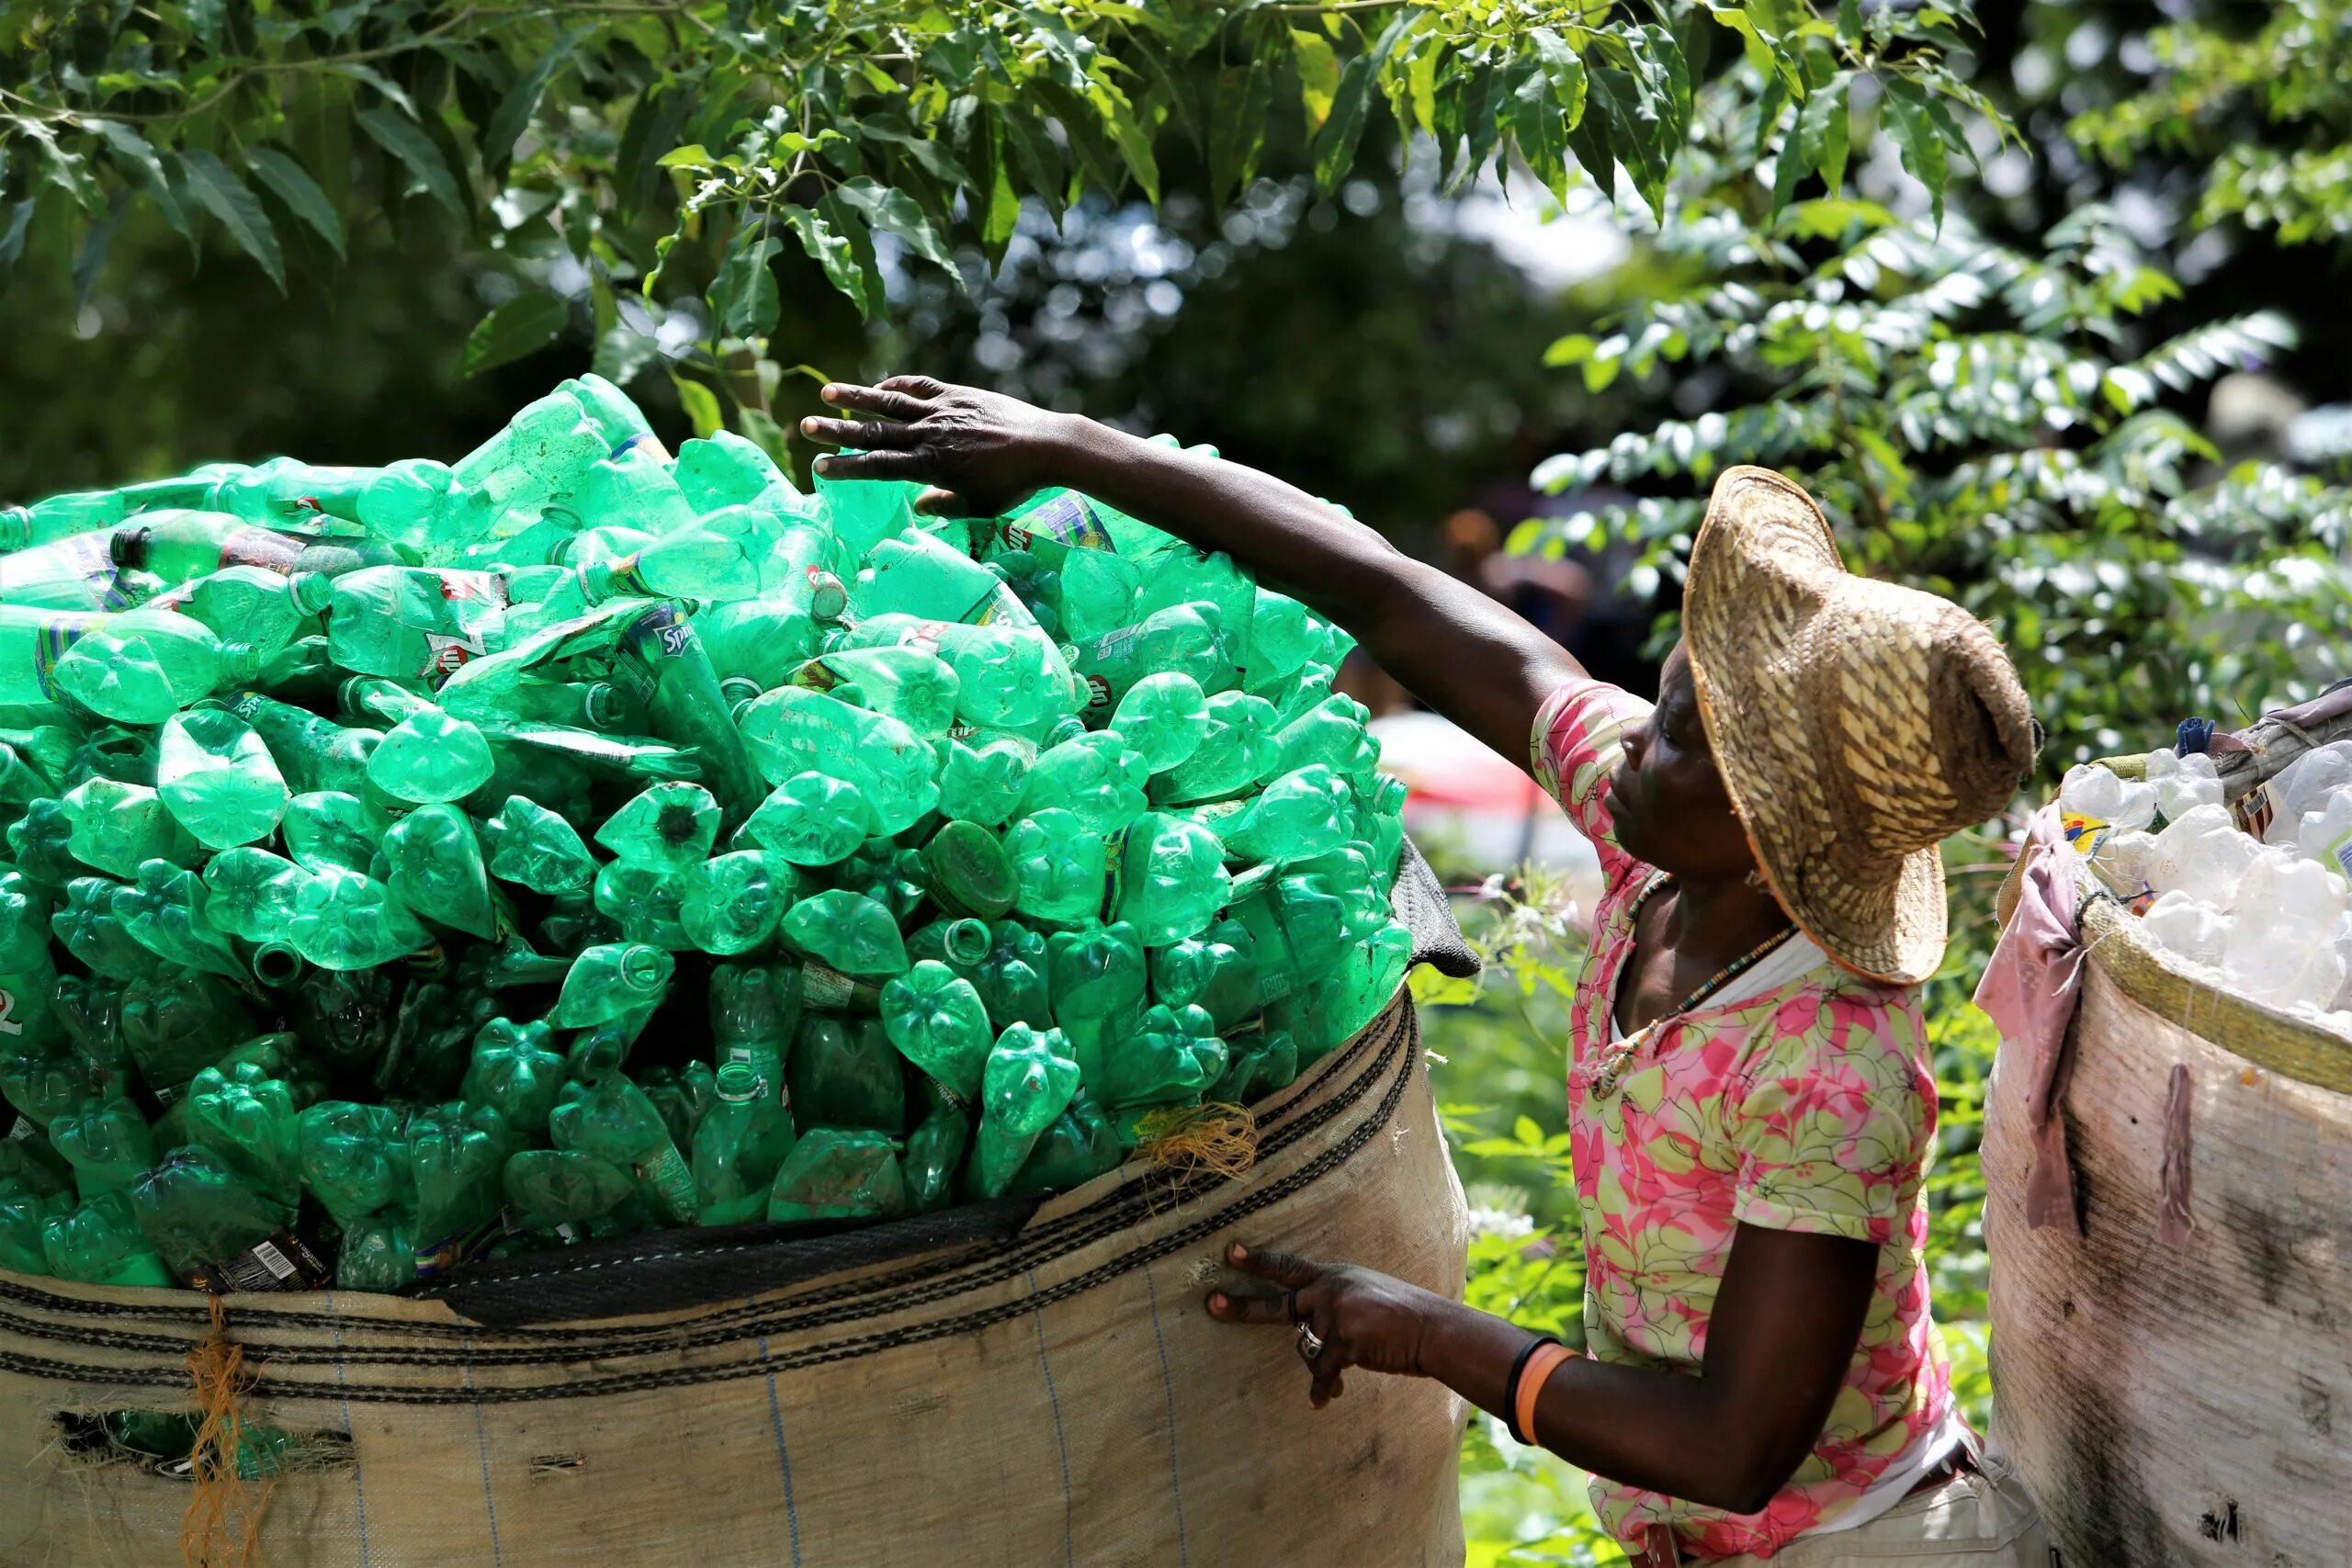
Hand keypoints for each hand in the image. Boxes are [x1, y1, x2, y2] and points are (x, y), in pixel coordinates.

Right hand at [797, 375, 1084, 517]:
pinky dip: (897, 386)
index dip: (847, 467)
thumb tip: (917, 506)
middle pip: (875, 432)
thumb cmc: (1013, 485)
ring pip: (890, 403)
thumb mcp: (978, 507)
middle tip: (806, 426)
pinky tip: (880, 388)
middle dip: (838, 430)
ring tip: (827, 393)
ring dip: (857, 397)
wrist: (1046, 445)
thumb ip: (944, 506)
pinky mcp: (957, 394)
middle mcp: (930, 435)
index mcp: (932, 466)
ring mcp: (942, 410)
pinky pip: (920, 387)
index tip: (820, 467)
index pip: (879, 466)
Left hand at [1205, 1241, 1448, 1408]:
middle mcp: (1330, 1290)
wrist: (1434, 1330)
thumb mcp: (1367, 1295)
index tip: (1229, 1251)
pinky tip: (1321, 1400)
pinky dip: (1323, 1388)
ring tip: (1342, 1374)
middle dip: (1242, 1306)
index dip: (1258, 1260)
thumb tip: (1309, 1335)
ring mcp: (1335, 1313)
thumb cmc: (1404, 1318)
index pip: (1289, 1266)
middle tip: (1211, 1303)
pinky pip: (1322, 1372)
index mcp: (1335, 1275)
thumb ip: (1334, 1305)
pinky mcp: (1343, 1340)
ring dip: (1323, 1365)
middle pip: (1278, 1302)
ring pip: (1307, 1348)